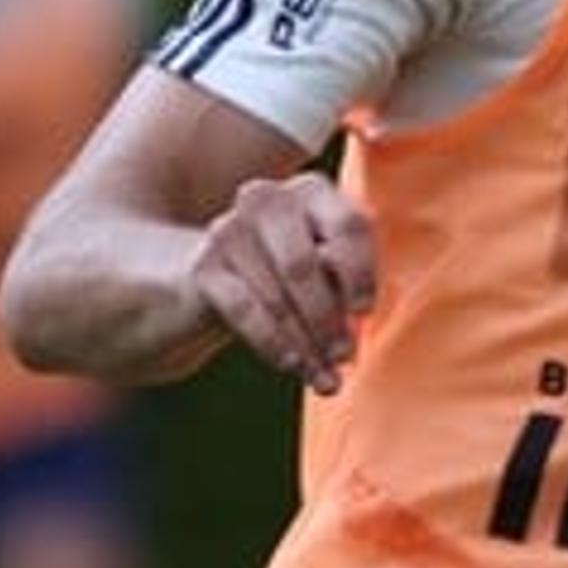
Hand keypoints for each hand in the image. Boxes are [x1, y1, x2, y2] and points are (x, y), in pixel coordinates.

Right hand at [191, 171, 379, 392]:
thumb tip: (347, 313)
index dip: (359, 272)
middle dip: (327, 318)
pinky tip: (292, 363)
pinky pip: (246, 311)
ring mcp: (229, 229)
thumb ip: (341, 278)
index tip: (364, 311)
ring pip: (276, 296)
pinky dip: (273, 343)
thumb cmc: (297, 276)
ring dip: (305, 342)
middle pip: (303, 264)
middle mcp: (267, 199)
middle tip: (345, 356)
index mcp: (313, 191)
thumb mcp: (329, 269)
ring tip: (325, 376)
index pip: (347, 225)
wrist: (226, 284)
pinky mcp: (203, 266)